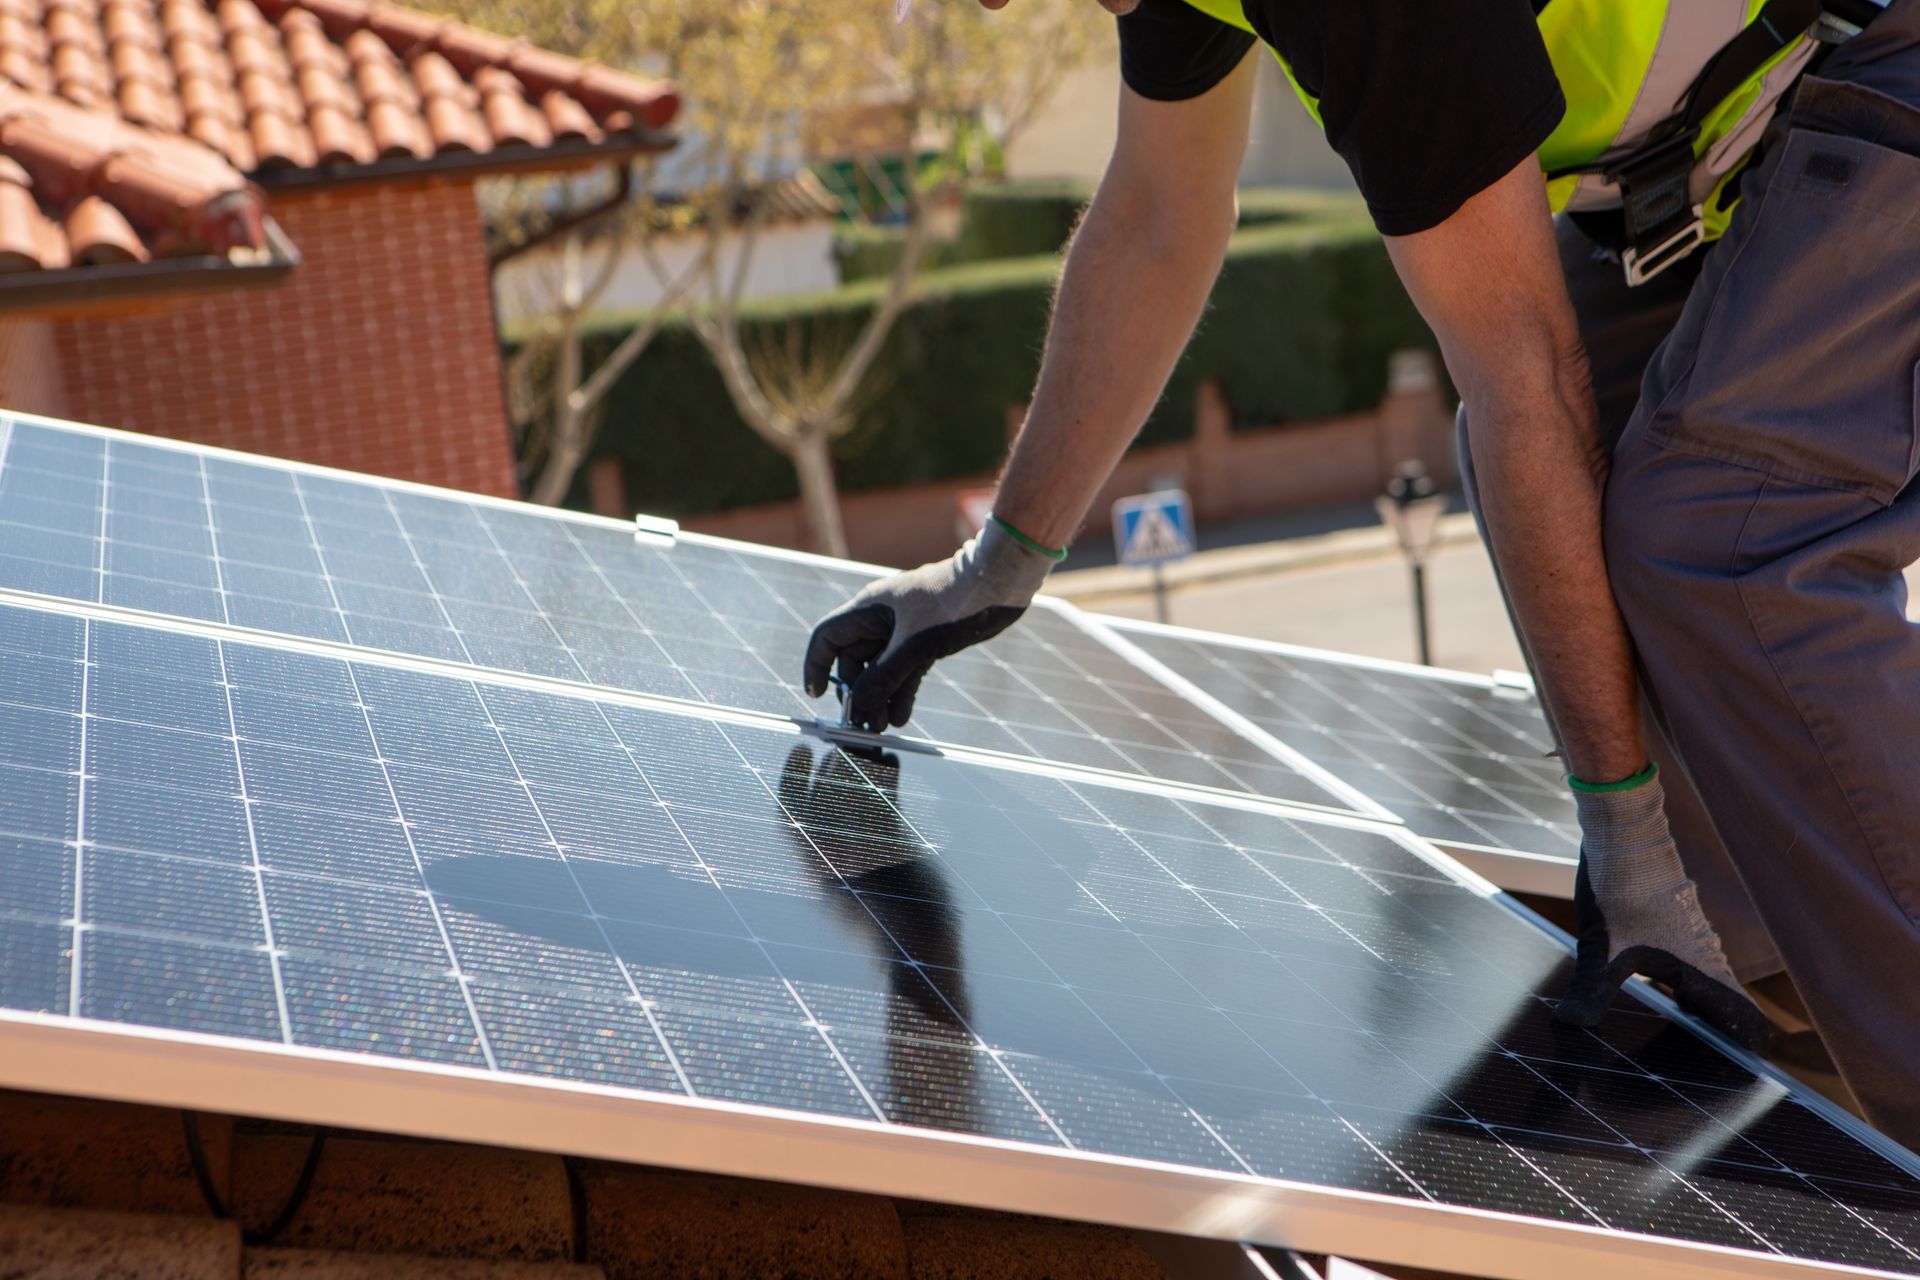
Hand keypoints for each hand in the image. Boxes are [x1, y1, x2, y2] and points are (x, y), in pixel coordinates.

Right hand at [802, 520, 1054, 732]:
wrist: (997, 585)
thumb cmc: (953, 603)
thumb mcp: (915, 645)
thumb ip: (885, 676)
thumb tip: (859, 704)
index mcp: (869, 608)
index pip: (827, 638)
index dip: (817, 666)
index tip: (819, 696)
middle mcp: (881, 618)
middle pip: (854, 659)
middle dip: (856, 692)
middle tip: (860, 724)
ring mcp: (903, 630)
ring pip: (880, 669)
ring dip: (879, 697)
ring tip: (880, 728)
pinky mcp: (925, 640)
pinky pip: (904, 670)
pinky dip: (901, 692)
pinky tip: (900, 716)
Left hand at [1553, 770, 1769, 1050]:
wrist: (1623, 830)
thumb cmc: (1620, 884)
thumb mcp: (1600, 944)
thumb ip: (1591, 988)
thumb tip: (1569, 1024)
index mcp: (1701, 968)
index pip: (1744, 1017)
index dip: (1750, 1049)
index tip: (1746, 1078)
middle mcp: (1705, 957)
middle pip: (1726, 1011)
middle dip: (1721, 1044)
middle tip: (1701, 1077)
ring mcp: (1691, 942)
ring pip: (1706, 990)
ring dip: (1702, 1019)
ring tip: (1677, 1051)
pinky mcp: (1672, 929)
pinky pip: (1689, 972)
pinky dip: (1683, 996)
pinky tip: (1653, 1006)